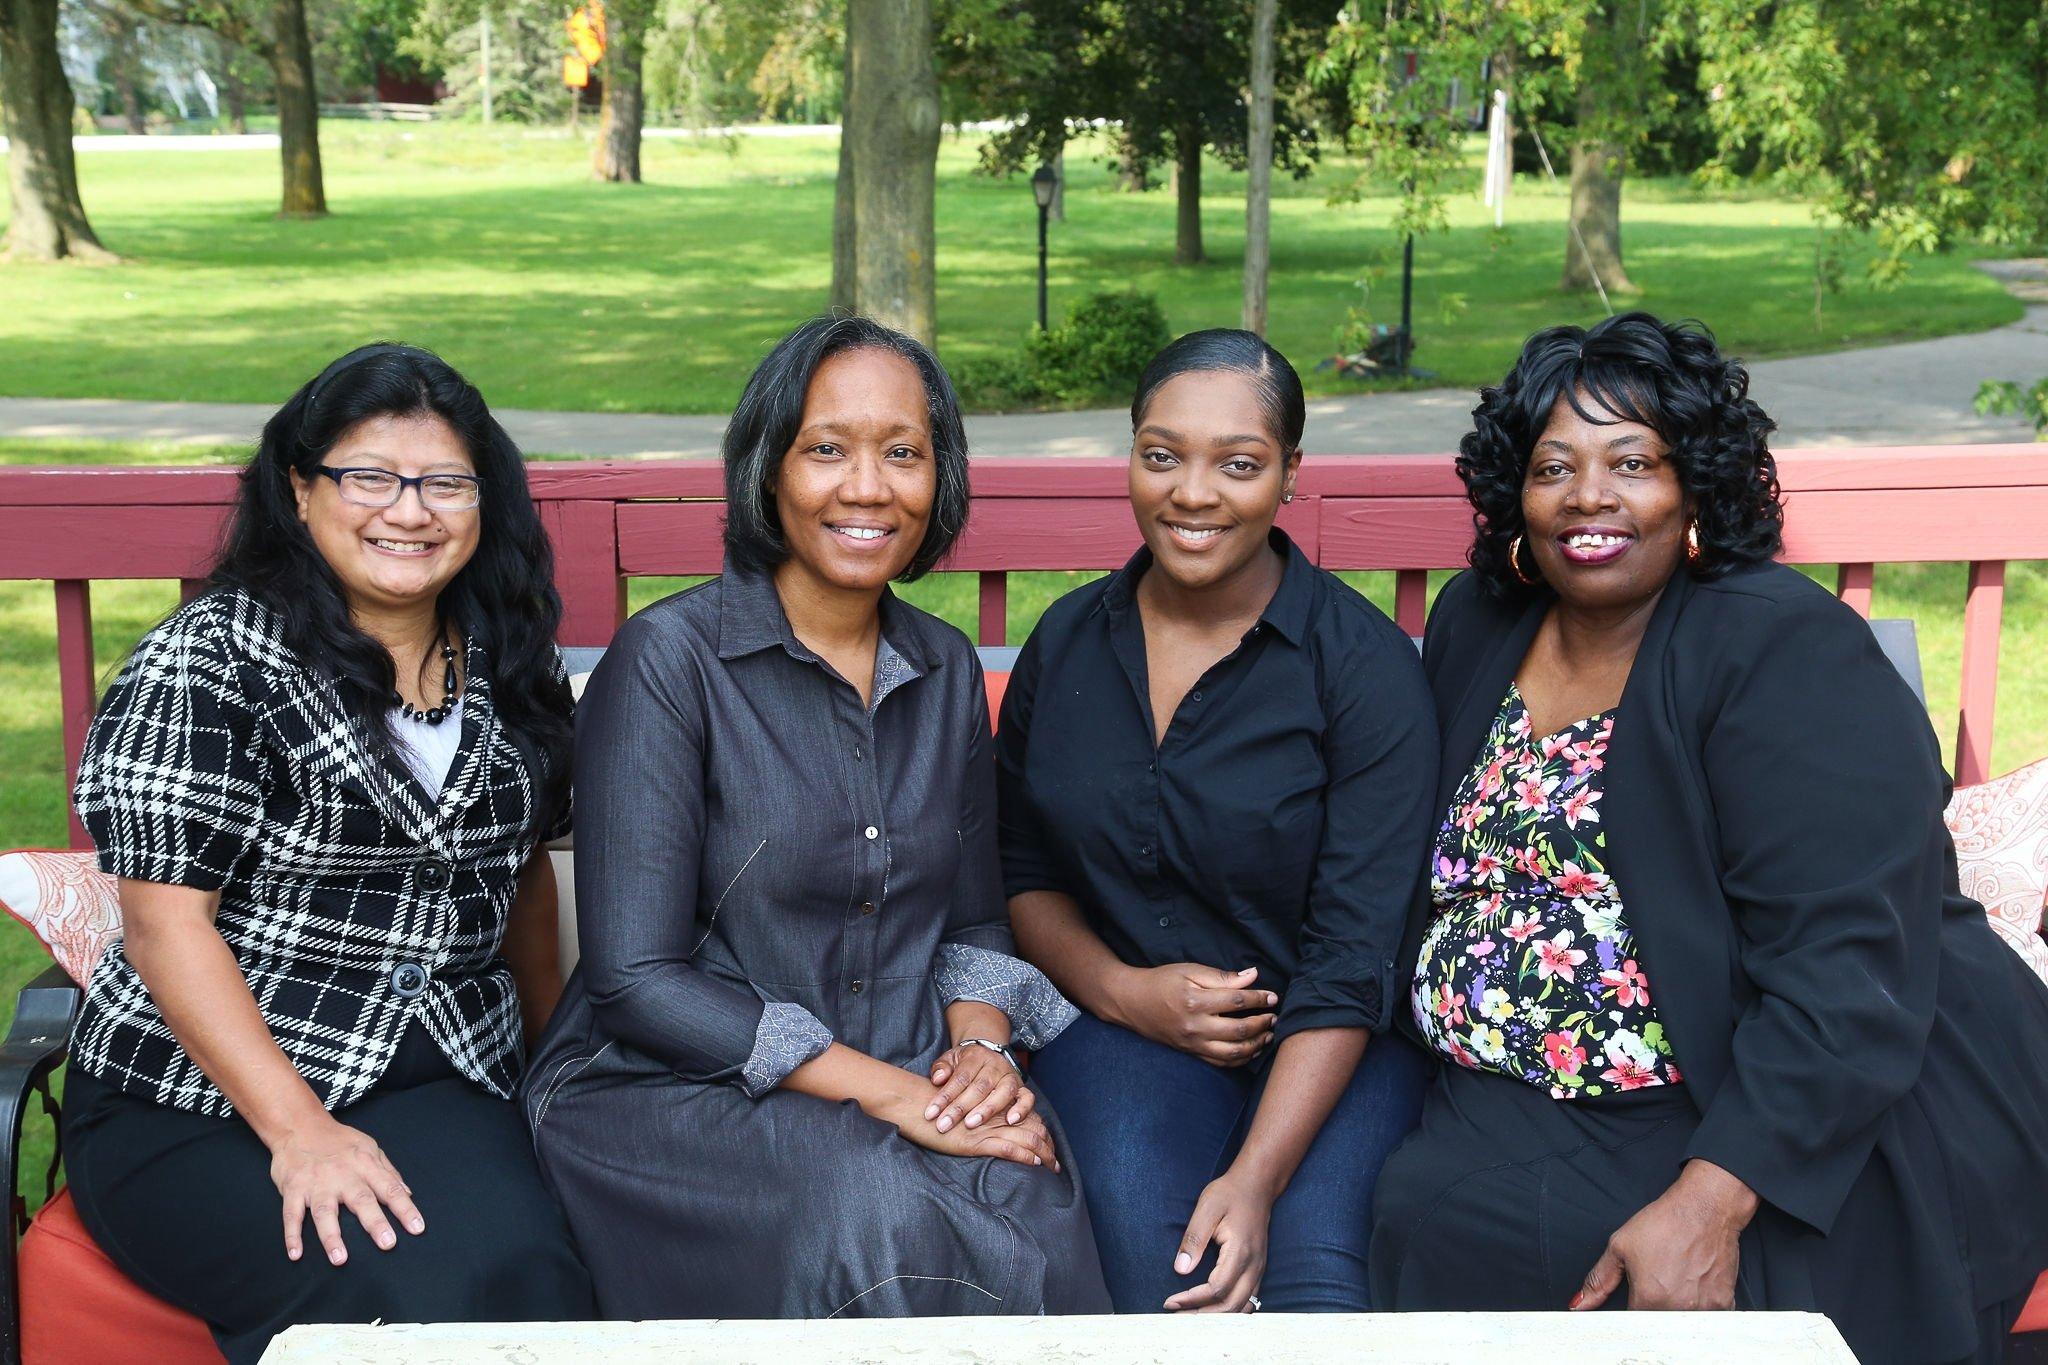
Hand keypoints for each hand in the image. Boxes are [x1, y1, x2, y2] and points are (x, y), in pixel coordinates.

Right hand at [269, 1117, 424, 1264]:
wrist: (299, 1126)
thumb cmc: (338, 1140)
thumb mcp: (369, 1147)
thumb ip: (388, 1172)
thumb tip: (408, 1193)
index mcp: (365, 1165)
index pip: (390, 1188)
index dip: (405, 1208)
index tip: (417, 1228)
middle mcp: (343, 1175)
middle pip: (361, 1200)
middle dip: (375, 1223)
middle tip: (388, 1244)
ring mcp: (316, 1183)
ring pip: (325, 1212)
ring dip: (331, 1236)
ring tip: (339, 1258)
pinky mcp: (293, 1189)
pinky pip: (292, 1214)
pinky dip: (292, 1234)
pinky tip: (295, 1254)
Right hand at [893, 1088, 1061, 1171]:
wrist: (917, 1105)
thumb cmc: (936, 1108)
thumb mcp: (961, 1108)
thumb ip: (977, 1112)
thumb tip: (988, 1126)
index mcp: (995, 1105)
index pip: (1028, 1116)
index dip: (1042, 1131)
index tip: (1048, 1146)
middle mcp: (997, 1114)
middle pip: (1034, 1127)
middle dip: (1048, 1146)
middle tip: (1056, 1163)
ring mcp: (988, 1128)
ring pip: (1028, 1139)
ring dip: (1044, 1154)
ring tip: (1052, 1167)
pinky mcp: (977, 1141)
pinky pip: (1009, 1148)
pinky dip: (1024, 1157)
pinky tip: (1034, 1164)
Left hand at [928, 1042, 1032, 1131]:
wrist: (987, 1054)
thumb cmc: (963, 1064)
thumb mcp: (949, 1060)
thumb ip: (941, 1068)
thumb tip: (938, 1079)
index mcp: (975, 1056)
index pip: (960, 1078)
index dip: (944, 1097)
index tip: (930, 1114)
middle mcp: (995, 1065)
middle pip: (979, 1087)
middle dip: (960, 1108)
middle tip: (944, 1125)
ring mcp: (1010, 1076)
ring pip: (1003, 1092)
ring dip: (987, 1109)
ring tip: (970, 1124)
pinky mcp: (1022, 1088)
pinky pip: (1028, 1097)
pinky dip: (1022, 1109)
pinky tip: (1010, 1121)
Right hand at [1111, 964, 1276, 1065]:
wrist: (1132, 1002)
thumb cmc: (1162, 981)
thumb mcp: (1189, 971)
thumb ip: (1222, 977)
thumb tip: (1253, 977)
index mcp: (1195, 1001)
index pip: (1237, 1000)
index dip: (1259, 998)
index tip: (1273, 997)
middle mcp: (1195, 1026)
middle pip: (1239, 1030)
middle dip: (1262, 1024)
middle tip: (1274, 1017)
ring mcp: (1193, 1043)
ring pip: (1233, 1052)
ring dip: (1256, 1045)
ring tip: (1268, 1034)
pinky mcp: (1191, 1052)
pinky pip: (1221, 1063)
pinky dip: (1241, 1059)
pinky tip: (1252, 1049)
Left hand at [1164, 1170, 1271, 1311]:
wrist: (1256, 1186)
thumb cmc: (1229, 1194)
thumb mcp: (1206, 1209)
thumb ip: (1194, 1239)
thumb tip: (1180, 1269)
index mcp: (1240, 1252)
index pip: (1216, 1289)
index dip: (1192, 1300)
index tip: (1169, 1302)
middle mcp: (1253, 1266)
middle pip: (1230, 1306)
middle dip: (1202, 1316)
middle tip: (1175, 1318)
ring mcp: (1259, 1270)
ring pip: (1241, 1308)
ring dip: (1217, 1319)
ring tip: (1190, 1318)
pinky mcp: (1258, 1270)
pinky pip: (1248, 1301)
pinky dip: (1231, 1312)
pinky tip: (1213, 1313)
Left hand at [1573, 1159, 1757, 1309]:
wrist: (1705, 1209)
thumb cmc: (1664, 1223)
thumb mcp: (1620, 1246)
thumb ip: (1599, 1279)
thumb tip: (1579, 1304)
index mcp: (1648, 1298)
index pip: (1632, 1323)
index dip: (1630, 1310)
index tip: (1634, 1297)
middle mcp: (1677, 1309)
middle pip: (1658, 1324)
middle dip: (1653, 1308)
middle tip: (1659, 1280)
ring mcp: (1704, 1309)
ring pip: (1683, 1323)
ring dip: (1677, 1308)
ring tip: (1678, 1279)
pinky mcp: (1724, 1304)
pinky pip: (1708, 1318)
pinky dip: (1701, 1307)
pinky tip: (1695, 1284)